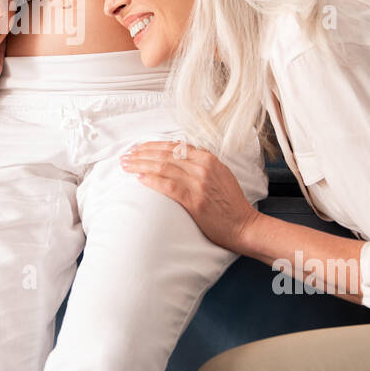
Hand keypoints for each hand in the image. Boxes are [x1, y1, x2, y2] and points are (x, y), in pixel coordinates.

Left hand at [119, 141, 257, 252]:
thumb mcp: (220, 174)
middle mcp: (203, 167)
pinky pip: (168, 186)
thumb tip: (180, 153)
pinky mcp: (195, 200)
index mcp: (208, 158)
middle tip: (125, 156)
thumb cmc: (231, 203)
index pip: (174, 146)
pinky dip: (151, 180)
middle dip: (141, 153)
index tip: (138, 148)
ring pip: (163, 167)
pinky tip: (139, 178)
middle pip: (165, 154)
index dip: (152, 145)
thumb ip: (202, 162)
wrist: (244, 225)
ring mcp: (199, 183)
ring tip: (126, 165)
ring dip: (140, 164)